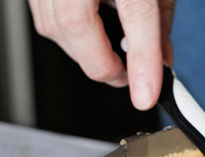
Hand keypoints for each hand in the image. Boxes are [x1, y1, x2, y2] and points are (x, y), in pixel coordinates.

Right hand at [28, 0, 175, 109]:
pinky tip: (86, 34)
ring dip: (84, 51)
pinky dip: (66, 35)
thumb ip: (160, 23)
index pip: (137, 13)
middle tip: (127, 75)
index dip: (143, 59)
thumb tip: (161, 62)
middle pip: (78, 27)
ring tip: (109, 53)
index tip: (146, 95)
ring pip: (54, 28)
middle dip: (104, 63)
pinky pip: (43, 19)